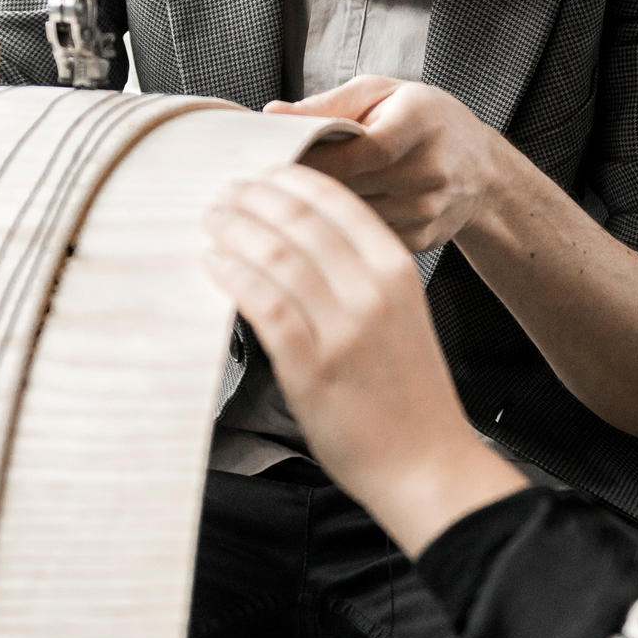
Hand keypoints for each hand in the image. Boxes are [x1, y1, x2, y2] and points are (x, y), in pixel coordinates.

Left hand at [203, 166, 525, 552]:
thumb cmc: (406, 392)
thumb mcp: (398, 314)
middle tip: (223, 194)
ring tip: (212, 223)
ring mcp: (342, 329)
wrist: (425, 462)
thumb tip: (295, 238)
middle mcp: (371, 291)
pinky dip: (232, 275)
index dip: (287, 180)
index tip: (258, 176)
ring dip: (234, 231)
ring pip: (276, 255)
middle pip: (299, 220)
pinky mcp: (311, 366)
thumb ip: (357, 274)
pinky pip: (263, 303)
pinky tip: (214, 265)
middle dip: (252, 199)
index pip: (334, 202)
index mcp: (396, 270)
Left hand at [270, 76, 508, 253]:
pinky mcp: (423, 239)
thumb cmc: (422, 120)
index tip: (281, 160)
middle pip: (355, 185)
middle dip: (310, 182)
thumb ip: (327, 105)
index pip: (367, 150)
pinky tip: (331, 212)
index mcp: (421, 123)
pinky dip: (344, 226)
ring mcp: (430, 210)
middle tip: (271, 177)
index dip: (320, 159)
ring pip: (356, 215)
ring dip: (323, 207)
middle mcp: (432, 170)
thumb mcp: (381, 94)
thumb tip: (272, 114)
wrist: (482, 168)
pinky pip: (367, 236)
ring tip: (298, 193)